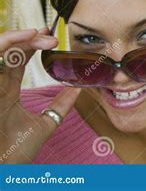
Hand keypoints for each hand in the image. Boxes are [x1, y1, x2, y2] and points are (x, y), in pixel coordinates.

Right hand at [0, 28, 80, 163]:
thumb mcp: (43, 125)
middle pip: (7, 50)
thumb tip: (78, 90)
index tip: (50, 36)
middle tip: (50, 35)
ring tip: (37, 34)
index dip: (30, 43)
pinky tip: (22, 41)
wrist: (1, 171)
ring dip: (15, 38)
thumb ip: (60, 107)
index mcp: (5, 90)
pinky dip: (3, 45)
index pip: (16, 58)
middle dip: (28, 38)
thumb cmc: (13, 154)